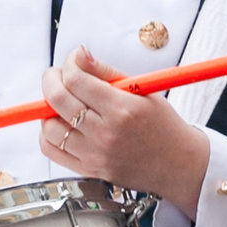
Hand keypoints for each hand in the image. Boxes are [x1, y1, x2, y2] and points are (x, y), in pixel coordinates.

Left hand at [38, 46, 213, 213]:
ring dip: (48, 109)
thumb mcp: (142, 90)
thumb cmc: (163, 126)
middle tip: (57, 75)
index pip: (76, 79)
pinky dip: (48, 134)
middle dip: (51, 79)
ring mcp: (95, 154)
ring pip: (49, 127)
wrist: (178, 165)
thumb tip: (79, 56)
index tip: (74, 60)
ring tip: (61, 103)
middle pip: (57, 99)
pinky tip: (59, 125)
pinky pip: (51, 150)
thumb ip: (106, 72)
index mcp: (122, 108)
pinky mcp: (88, 170)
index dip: (69, 63)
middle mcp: (105, 133)